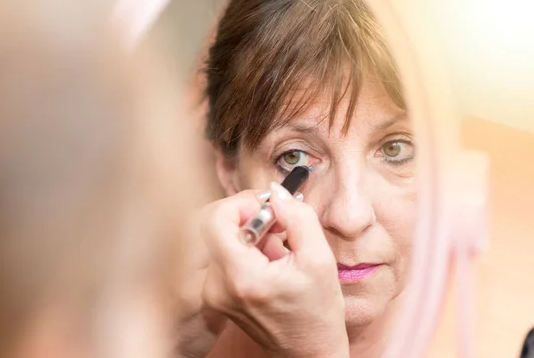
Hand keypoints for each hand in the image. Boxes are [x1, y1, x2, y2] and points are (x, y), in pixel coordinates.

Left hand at [201, 183, 348, 357]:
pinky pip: (222, 254)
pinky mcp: (215, 294)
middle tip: (278, 222)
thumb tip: (275, 192)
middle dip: (248, 215)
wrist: (307, 352)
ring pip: (220, 238)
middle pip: (216, 226)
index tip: (267, 207)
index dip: (241, 203)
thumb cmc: (317, 312)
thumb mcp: (320, 259)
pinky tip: (269, 258)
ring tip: (279, 246)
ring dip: (249, 231)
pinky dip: (245, 247)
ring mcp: (213, 292)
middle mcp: (219, 286)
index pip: (215, 220)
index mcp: (242, 277)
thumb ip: (298, 217)